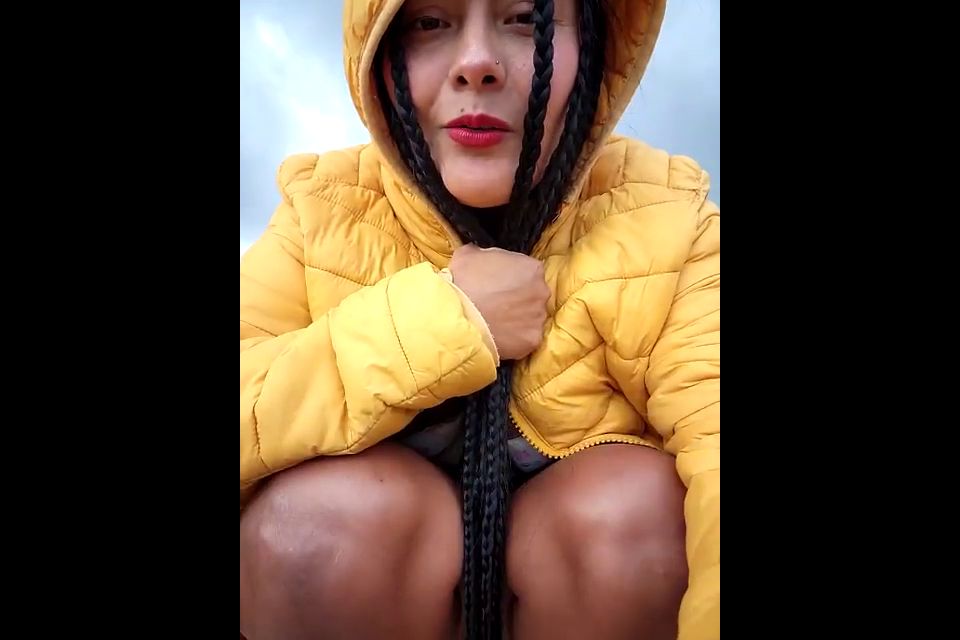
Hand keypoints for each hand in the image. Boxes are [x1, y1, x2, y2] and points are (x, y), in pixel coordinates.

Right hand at [449, 244, 549, 359]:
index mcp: (532, 268)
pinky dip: (514, 338)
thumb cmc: (463, 282)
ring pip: (531, 318)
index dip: (513, 278)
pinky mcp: (532, 340)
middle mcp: (541, 292)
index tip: (500, 284)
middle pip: (534, 295)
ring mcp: (538, 318)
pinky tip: (498, 335)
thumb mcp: (469, 254)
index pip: (528, 271)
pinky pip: (525, 338)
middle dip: (519, 299)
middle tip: (498, 303)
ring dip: (518, 319)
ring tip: (496, 321)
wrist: (455, 317)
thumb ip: (485, 253)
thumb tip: (483, 257)